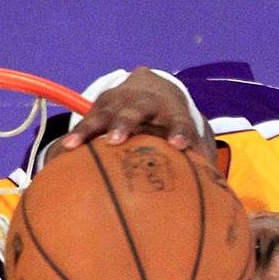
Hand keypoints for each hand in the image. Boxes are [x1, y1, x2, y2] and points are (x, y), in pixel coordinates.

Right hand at [51, 66, 216, 162]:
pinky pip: (87, 120)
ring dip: (91, 129)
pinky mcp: (102, 104)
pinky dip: (76, 134)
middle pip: (135, 111)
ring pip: (106, 112)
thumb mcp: (186, 137)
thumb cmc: (172, 126)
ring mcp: (121, 100)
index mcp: (172, 113)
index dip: (179, 131)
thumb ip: (198, 162)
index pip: (179, 121)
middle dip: (126, 123)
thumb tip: (215, 195)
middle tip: (118, 139)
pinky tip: (63, 150)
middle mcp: (146, 103)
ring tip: (75, 146)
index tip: (178, 145)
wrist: (154, 84)